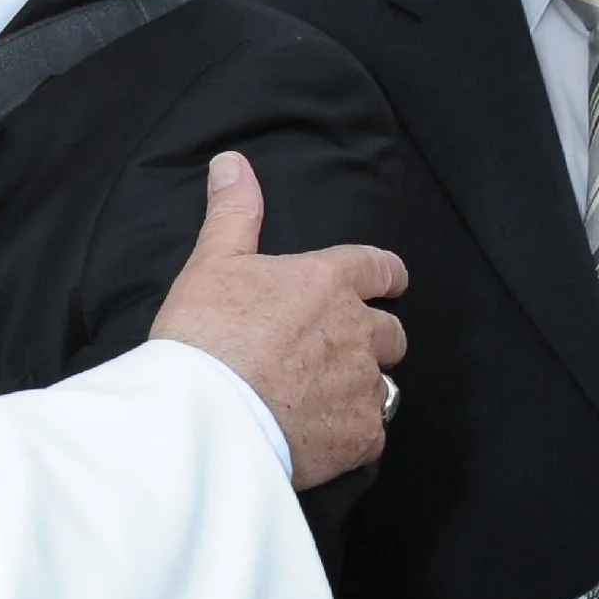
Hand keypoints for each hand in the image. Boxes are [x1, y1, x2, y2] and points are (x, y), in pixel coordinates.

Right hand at [149, 151, 406, 488]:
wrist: (207, 415)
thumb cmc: (206, 333)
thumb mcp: (212, 262)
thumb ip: (233, 212)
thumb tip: (232, 162)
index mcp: (328, 283)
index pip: (381, 268)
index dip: (384, 275)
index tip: (383, 284)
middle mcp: (358, 331)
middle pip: (392, 332)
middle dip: (372, 337)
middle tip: (333, 348)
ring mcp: (364, 386)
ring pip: (383, 384)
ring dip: (360, 386)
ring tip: (321, 396)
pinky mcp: (361, 436)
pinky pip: (371, 432)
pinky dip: (350, 431)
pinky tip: (317, 433)